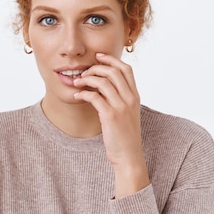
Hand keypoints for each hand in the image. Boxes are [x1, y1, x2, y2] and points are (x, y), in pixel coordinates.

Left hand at [73, 53, 149, 196]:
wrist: (128, 156)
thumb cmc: (124, 136)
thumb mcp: (128, 114)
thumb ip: (121, 99)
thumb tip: (106, 86)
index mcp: (135, 96)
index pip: (126, 69)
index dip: (112, 59)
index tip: (99, 56)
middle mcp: (130, 99)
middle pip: (113, 71)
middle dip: (96, 68)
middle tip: (84, 72)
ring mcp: (121, 107)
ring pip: (103, 82)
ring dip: (87, 79)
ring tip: (77, 82)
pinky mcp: (110, 116)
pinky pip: (95, 97)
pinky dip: (84, 93)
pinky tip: (78, 95)